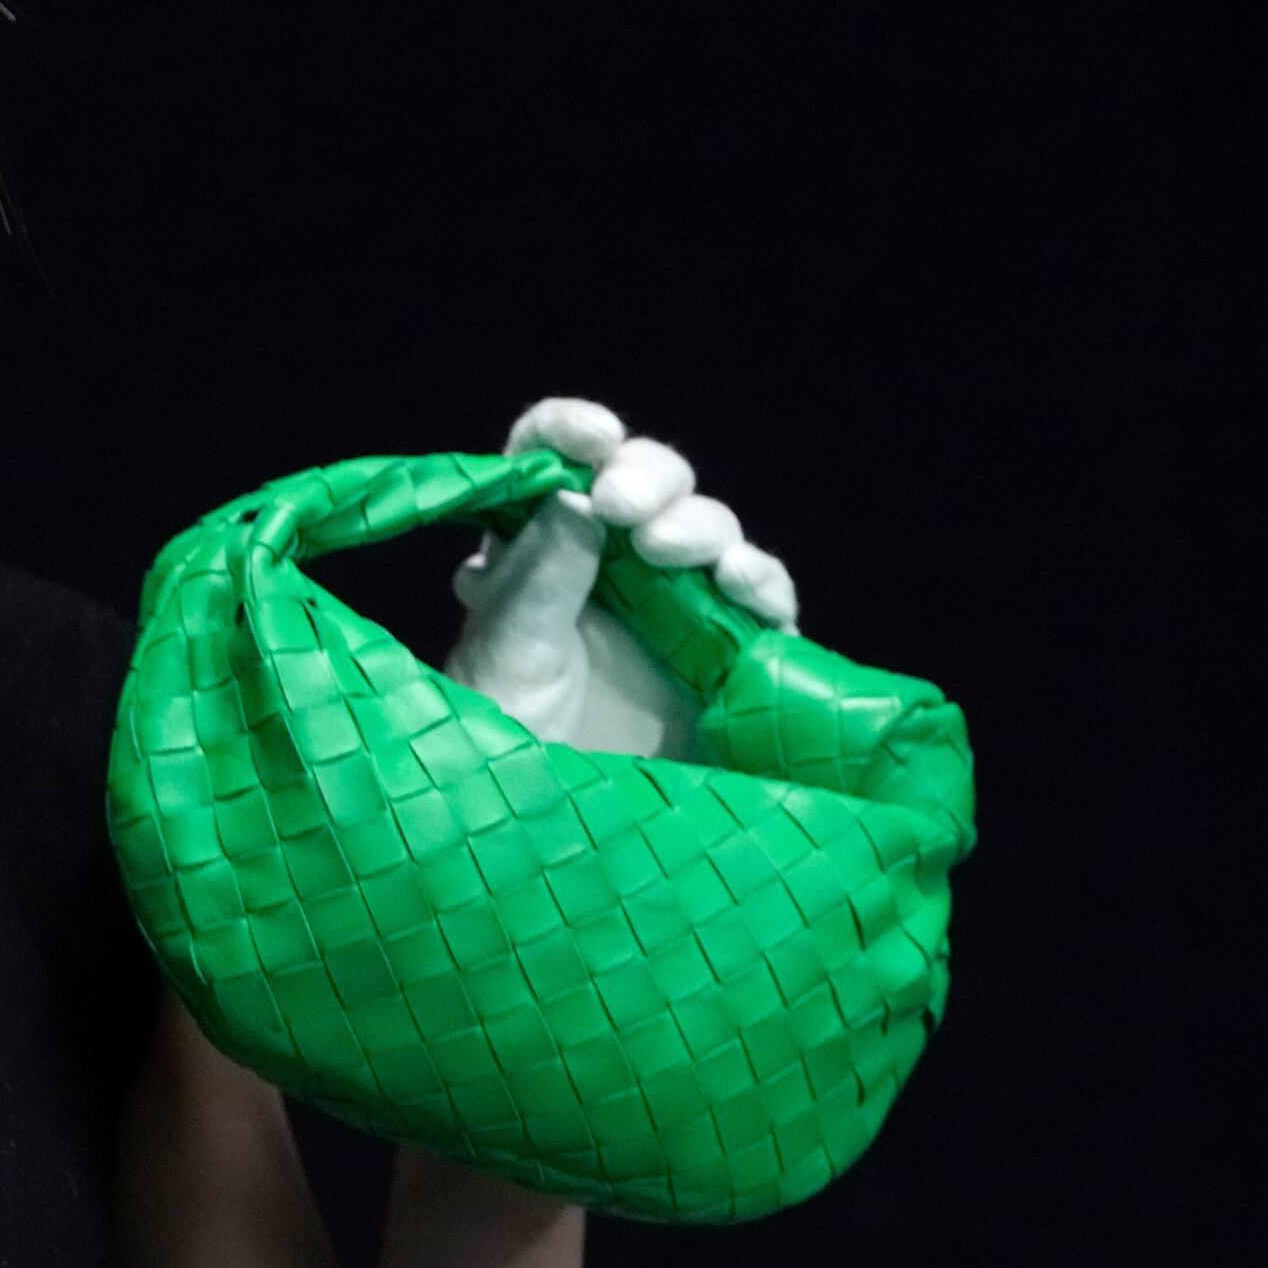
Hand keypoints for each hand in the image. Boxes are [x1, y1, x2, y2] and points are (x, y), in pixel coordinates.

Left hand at [443, 397, 801, 757]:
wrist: (551, 836)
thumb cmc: (506, 742)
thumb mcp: (507, 656)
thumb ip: (539, 577)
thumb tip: (576, 496)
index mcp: (534, 549)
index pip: (550, 460)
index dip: (570, 430)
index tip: (592, 436)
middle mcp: (606, 564)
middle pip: (643, 482)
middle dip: (645, 476)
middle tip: (623, 506)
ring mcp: (673, 607)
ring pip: (706, 530)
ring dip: (696, 524)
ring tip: (669, 548)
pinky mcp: (729, 656)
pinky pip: (760, 599)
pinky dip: (758, 580)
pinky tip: (740, 585)